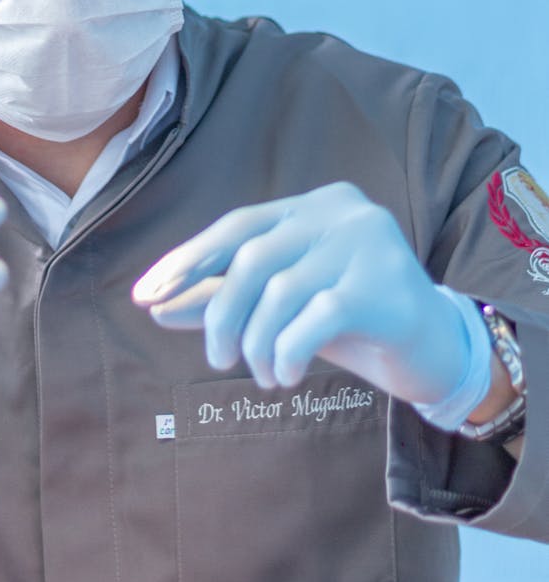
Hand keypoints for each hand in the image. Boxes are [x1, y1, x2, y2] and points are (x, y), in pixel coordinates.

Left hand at [132, 182, 468, 405]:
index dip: (188, 261)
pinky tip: (287, 374)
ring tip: (264, 375)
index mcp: (311, 205)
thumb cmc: (349, 319)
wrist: (435, 348)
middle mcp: (340, 212)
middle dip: (222, 314)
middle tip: (218, 360)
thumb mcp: (283, 306)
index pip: (236, 226)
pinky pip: (316, 319)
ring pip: (281, 291)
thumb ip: (222, 299)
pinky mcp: (386, 286)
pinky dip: (288, 351)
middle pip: (253, 258)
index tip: (146, 295)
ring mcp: (366, 244)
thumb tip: (154, 307)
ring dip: (258, 343)